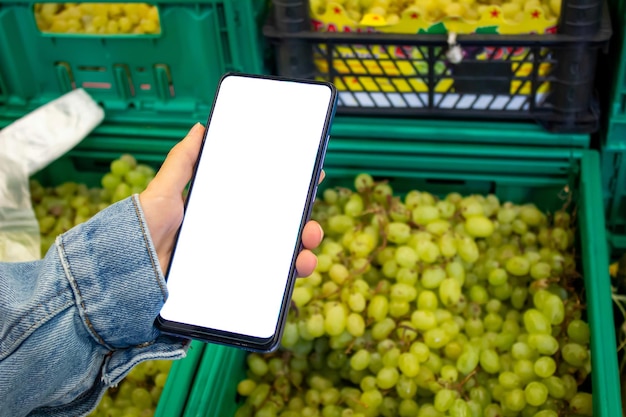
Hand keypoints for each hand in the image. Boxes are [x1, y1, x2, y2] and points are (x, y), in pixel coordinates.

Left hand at [139, 123, 324, 276]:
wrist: (124, 280)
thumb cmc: (139, 234)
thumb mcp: (161, 192)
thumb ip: (182, 162)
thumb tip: (200, 127)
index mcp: (220, 213)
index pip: (261, 199)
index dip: (287, 191)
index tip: (310, 179)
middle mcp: (230, 237)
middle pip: (276, 228)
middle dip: (302, 224)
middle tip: (311, 223)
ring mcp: (232, 263)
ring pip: (277, 256)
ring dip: (302, 251)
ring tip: (308, 250)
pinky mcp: (230, 287)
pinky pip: (266, 284)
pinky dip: (287, 279)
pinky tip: (296, 272)